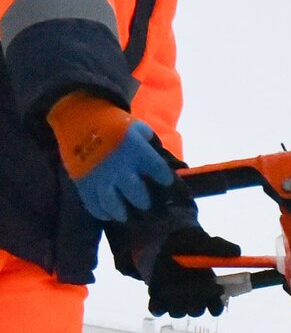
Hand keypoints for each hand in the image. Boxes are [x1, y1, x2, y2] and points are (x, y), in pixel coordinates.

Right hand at [47, 92, 173, 221]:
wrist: (80, 118)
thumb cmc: (115, 124)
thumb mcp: (139, 129)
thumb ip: (152, 146)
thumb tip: (166, 163)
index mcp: (136, 150)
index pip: (158, 171)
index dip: (166, 180)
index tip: (167, 185)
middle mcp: (119, 166)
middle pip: (137, 194)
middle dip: (144, 202)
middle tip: (146, 204)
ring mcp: (100, 176)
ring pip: (113, 204)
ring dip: (122, 213)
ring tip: (126, 215)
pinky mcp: (83, 182)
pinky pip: (92, 204)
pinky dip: (101, 212)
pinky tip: (108, 213)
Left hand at [146, 227, 241, 317]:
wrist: (166, 242)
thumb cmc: (191, 244)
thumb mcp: (206, 242)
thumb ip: (221, 247)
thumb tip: (237, 252)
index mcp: (209, 290)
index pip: (216, 307)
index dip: (215, 306)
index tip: (214, 292)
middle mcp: (193, 299)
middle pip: (196, 312)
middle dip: (193, 303)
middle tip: (191, 288)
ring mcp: (175, 301)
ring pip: (177, 312)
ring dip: (175, 302)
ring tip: (172, 286)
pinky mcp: (158, 299)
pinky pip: (157, 310)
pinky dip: (157, 305)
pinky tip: (159, 290)